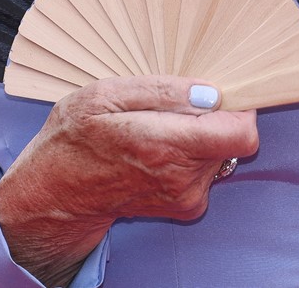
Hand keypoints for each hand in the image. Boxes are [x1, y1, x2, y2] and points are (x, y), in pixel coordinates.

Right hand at [0, 77, 257, 285]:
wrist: (58, 193)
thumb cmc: (76, 137)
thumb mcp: (105, 96)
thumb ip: (162, 92)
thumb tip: (211, 93)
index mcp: (164, 145)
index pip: (240, 133)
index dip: (239, 108)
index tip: (219, 93)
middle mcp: (183, 177)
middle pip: (232, 139)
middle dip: (213, 118)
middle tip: (174, 108)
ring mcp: (187, 196)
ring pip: (220, 152)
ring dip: (199, 136)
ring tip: (157, 129)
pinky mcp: (187, 206)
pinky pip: (208, 169)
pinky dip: (191, 155)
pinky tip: (157, 150)